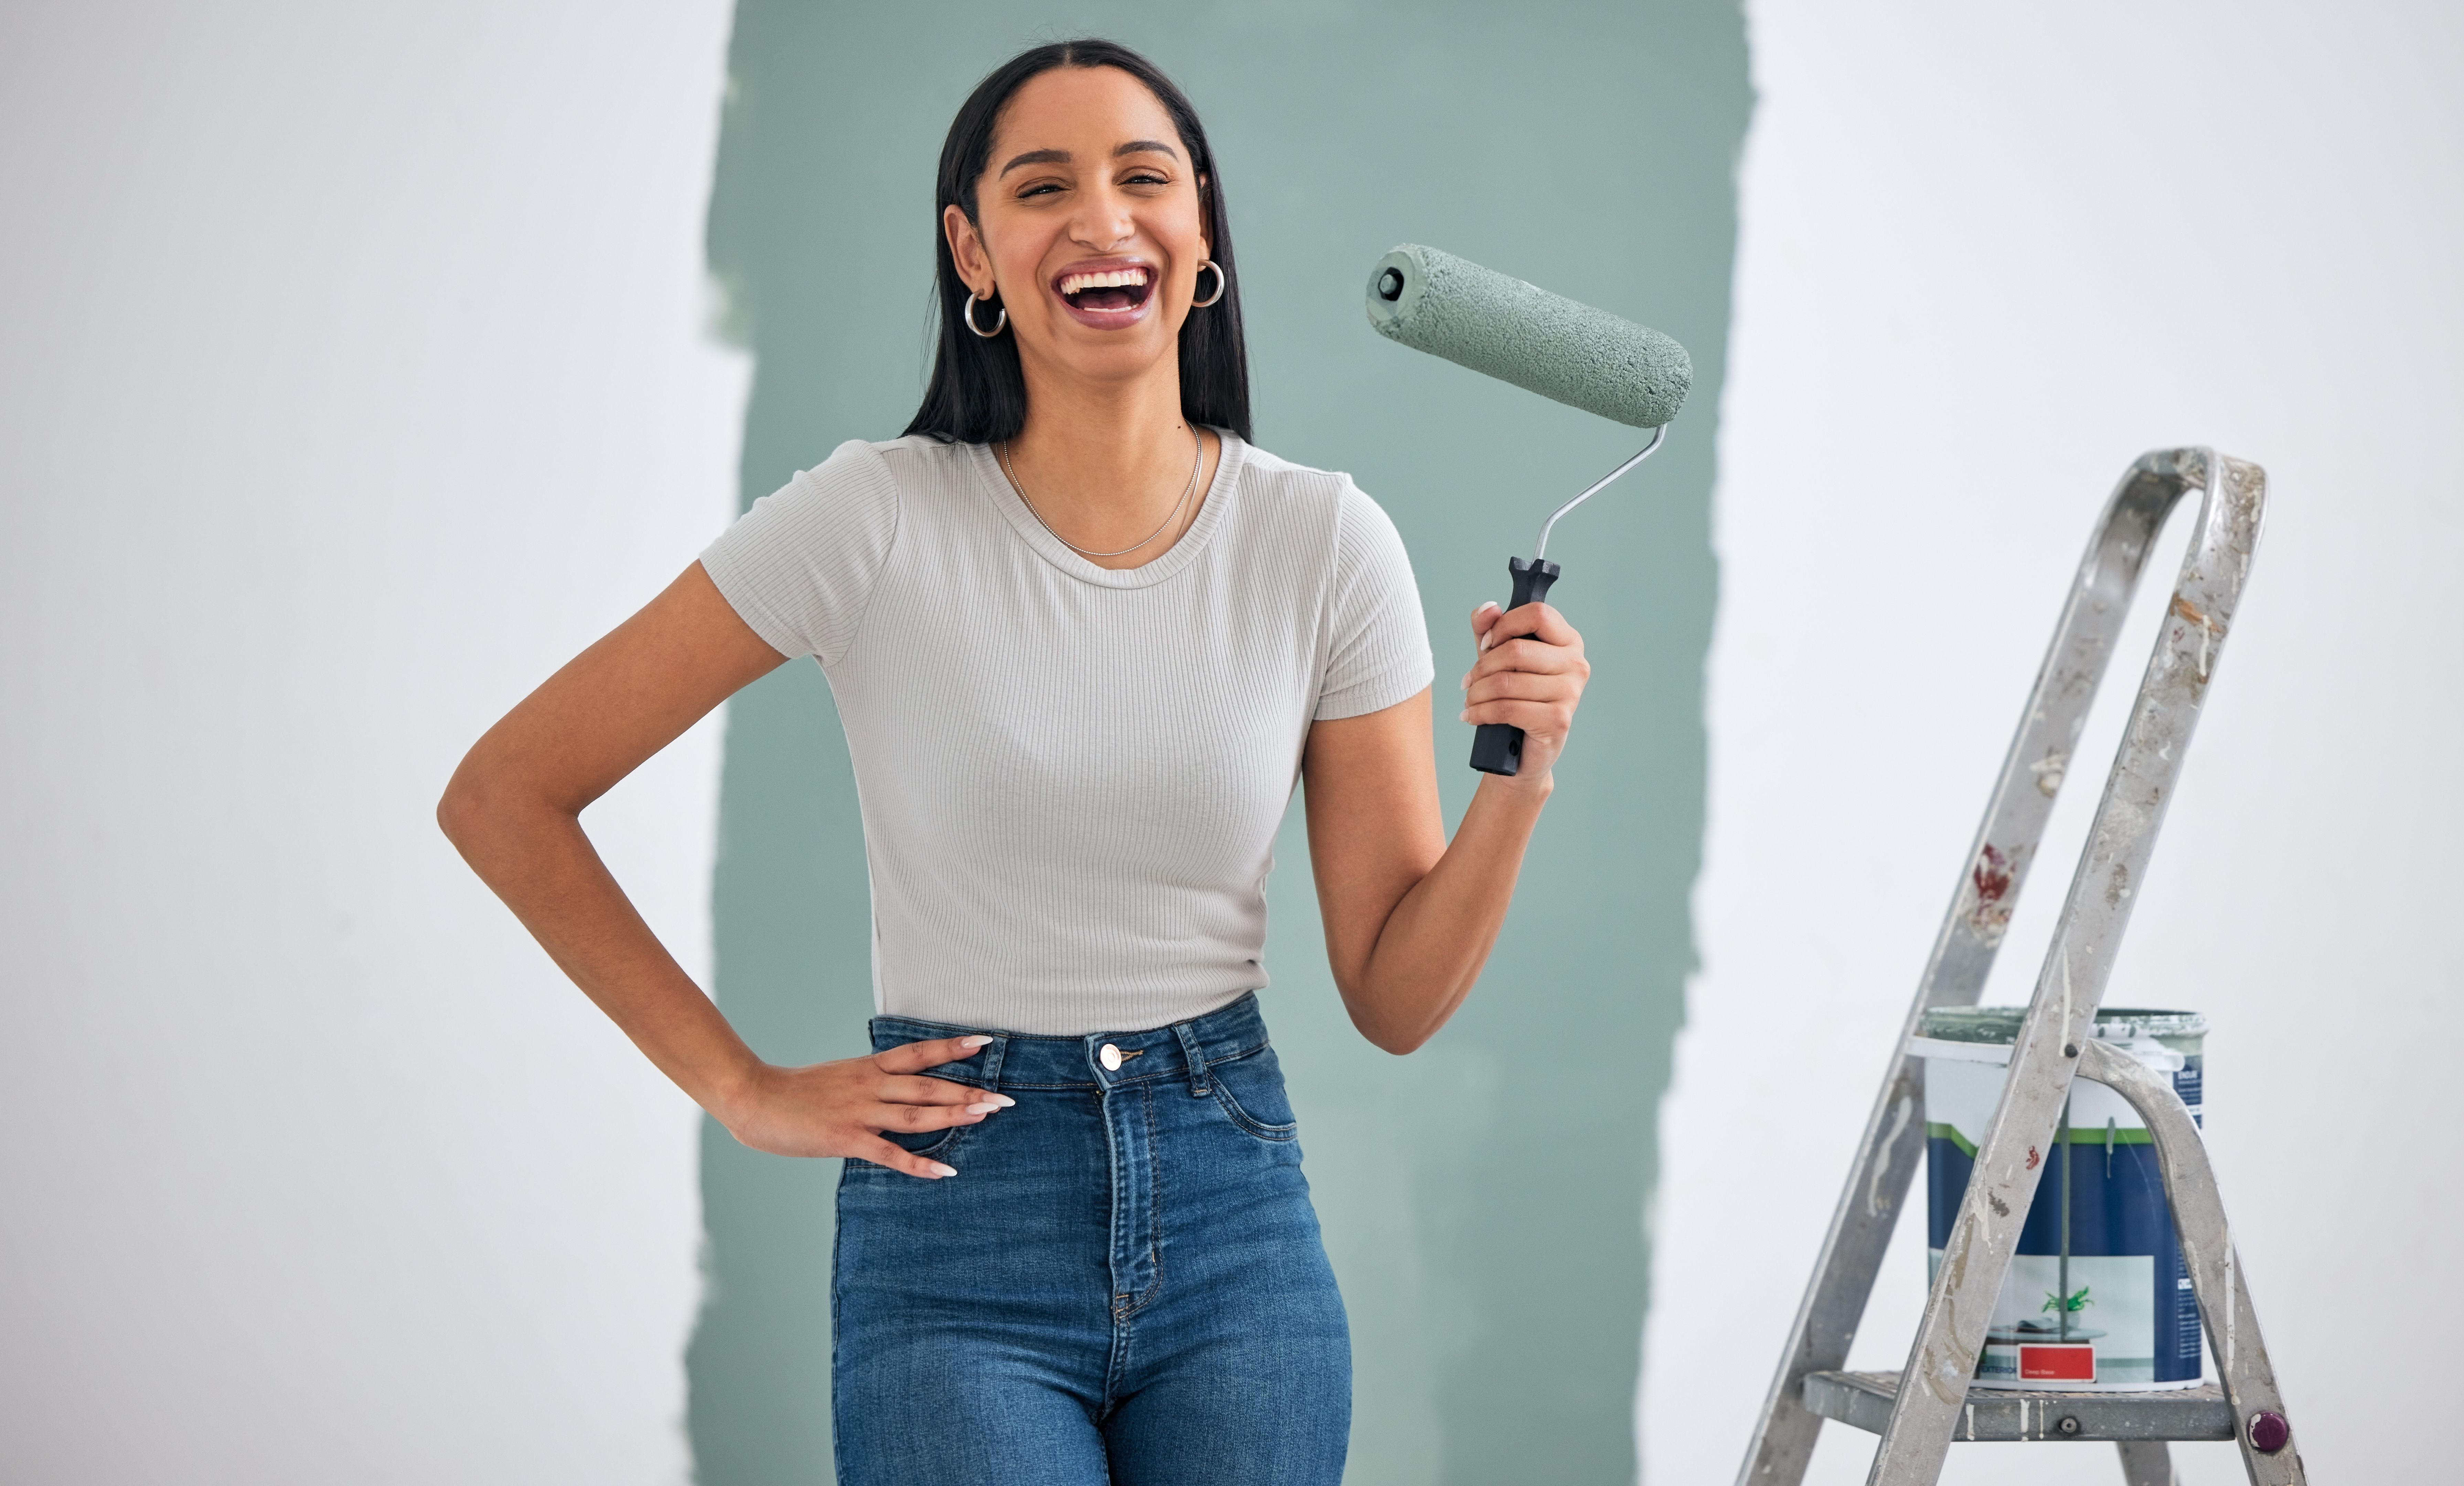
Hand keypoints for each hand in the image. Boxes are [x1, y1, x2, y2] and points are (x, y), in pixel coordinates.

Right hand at [718, 1034, 1009, 1178]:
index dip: (952, 1047)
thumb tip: (892, 1090)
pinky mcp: (845, 1138)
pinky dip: (919, 1164)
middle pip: (928, 1086)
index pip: (918, 1053)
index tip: (985, 1042)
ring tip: (985, 1118)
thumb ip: (866, 1083)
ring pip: (916, 1114)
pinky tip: (945, 1171)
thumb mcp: (837, 1078)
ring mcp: (859, 1111)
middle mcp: (869, 1085)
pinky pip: (890, 1153)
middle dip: (967, 1091)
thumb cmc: (792, 1091)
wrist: (753, 1097)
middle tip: (1003, 1097)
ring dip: (953, 1117)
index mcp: (867, 1068)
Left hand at [1460, 599, 1589, 783]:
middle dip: (1482, 667)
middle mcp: (1576, 664)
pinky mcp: (1558, 720)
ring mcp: (1571, 692)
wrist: (1522, 752)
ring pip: (1507, 681)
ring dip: (1477, 692)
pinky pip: (1507, 708)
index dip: (1504, 625)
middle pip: (1516, 650)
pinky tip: (1471, 716)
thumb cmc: (1514, 698)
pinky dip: (1480, 712)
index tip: (1487, 644)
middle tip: (1469, 681)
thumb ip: (1489, 628)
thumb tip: (1489, 608)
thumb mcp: (1498, 657)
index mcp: (1568, 641)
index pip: (1538, 613)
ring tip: (1470, 700)